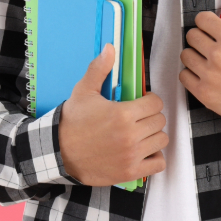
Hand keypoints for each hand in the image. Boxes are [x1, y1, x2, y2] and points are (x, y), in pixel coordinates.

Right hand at [57, 45, 166, 185]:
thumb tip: (110, 49)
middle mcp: (130, 135)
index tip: (141, 103)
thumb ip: (99, 70)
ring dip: (153, 136)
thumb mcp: (83, 92)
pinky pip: (159, 163)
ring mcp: (132, 155)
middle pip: (160, 121)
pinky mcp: (131, 171)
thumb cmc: (72, 122)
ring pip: (162, 140)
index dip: (149, 101)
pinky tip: (142, 151)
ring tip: (139, 134)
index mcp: (122, 114)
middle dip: (150, 117)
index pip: (156, 104)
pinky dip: (154, 157)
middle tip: (137, 118)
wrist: (58, 151)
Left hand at [181, 11, 220, 123]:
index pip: (201, 19)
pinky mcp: (203, 91)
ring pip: (185, 54)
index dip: (206, 23)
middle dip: (200, 38)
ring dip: (195, 56)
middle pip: (191, 35)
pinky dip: (191, 74)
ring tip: (208, 61)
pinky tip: (204, 75)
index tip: (210, 28)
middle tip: (210, 46)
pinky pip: (183, 74)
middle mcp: (217, 55)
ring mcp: (209, 74)